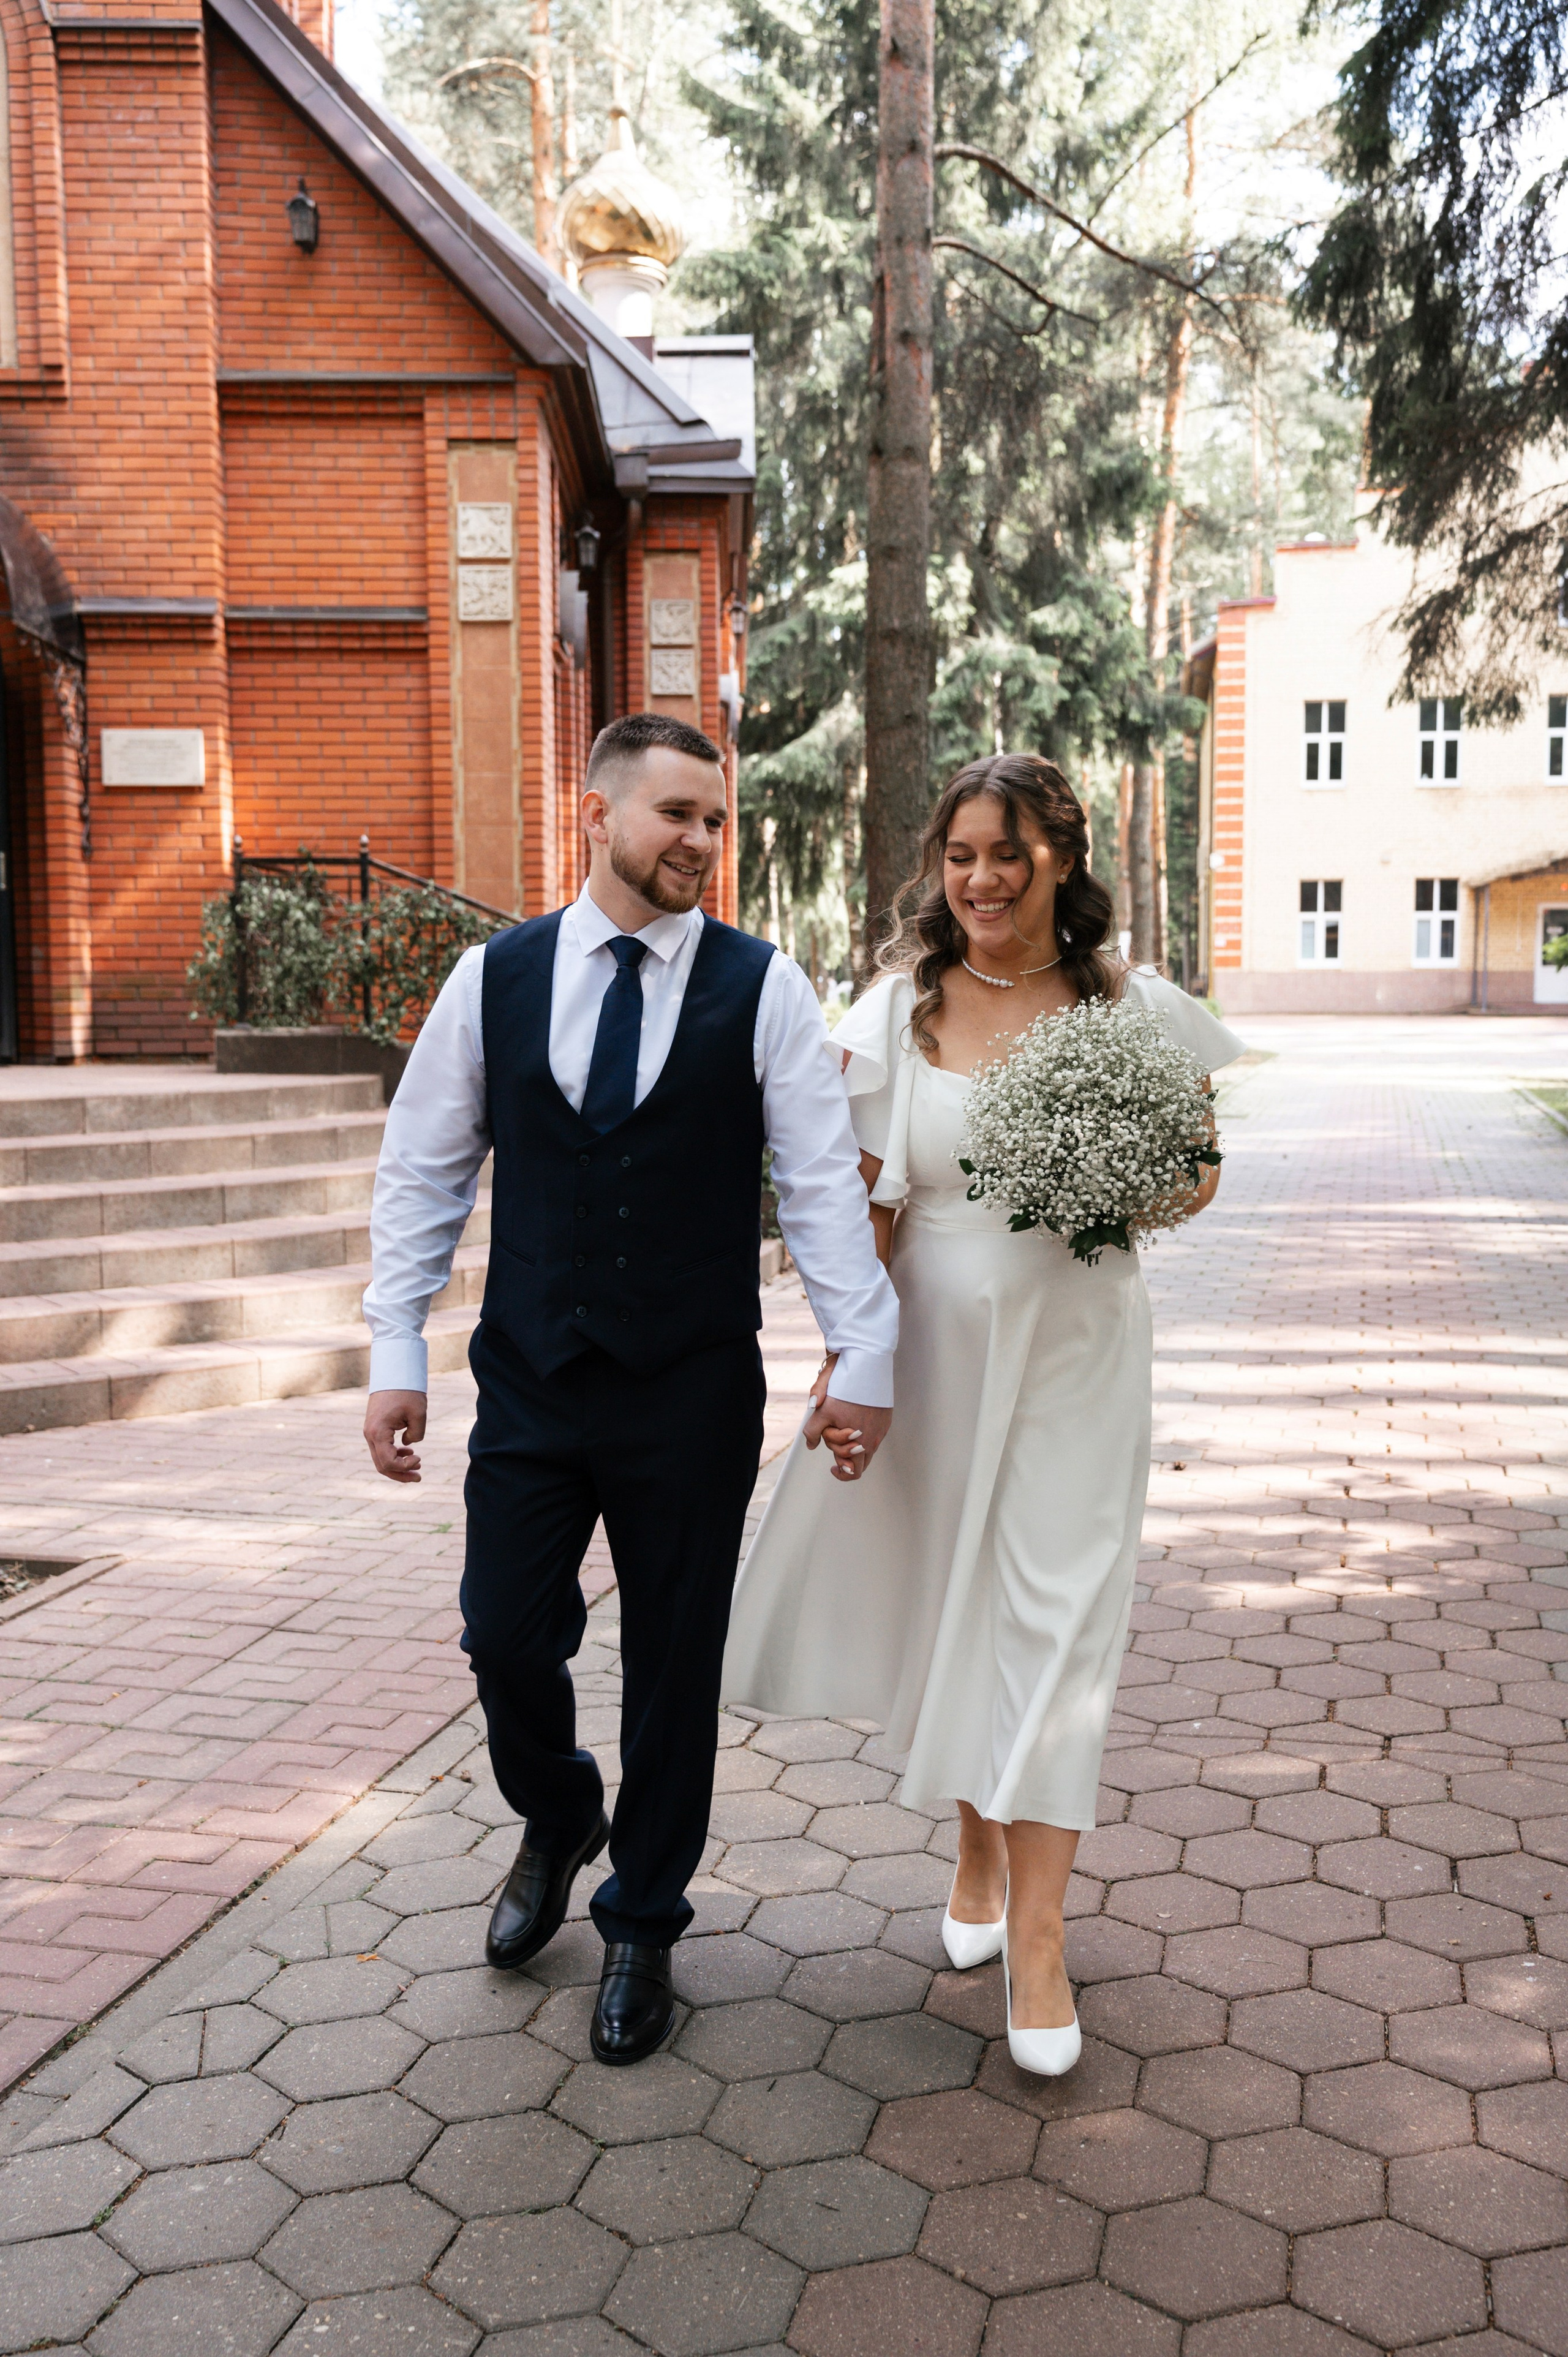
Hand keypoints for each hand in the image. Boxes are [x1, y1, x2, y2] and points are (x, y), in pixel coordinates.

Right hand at [364, 1389, 426, 1481]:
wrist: (394, 1372)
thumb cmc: (406, 1392)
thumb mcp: (418, 1414)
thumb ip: (417, 1434)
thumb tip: (409, 1445)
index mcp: (378, 1433)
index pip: (387, 1462)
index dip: (404, 1467)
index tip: (420, 1458)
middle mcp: (370, 1434)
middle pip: (381, 1465)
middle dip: (400, 1474)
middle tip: (419, 1477)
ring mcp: (370, 1431)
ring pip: (380, 1458)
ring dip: (398, 1465)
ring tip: (418, 1465)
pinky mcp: (374, 1427)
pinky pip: (381, 1448)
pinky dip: (393, 1454)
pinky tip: (409, 1452)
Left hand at [803, 1353, 892, 1481]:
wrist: (866, 1366)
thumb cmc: (844, 1388)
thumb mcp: (822, 1410)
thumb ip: (813, 1431)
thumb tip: (810, 1445)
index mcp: (859, 1443)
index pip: (853, 1471)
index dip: (840, 1470)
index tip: (832, 1467)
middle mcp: (873, 1439)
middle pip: (861, 1464)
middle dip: (845, 1459)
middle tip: (834, 1446)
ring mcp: (881, 1430)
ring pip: (868, 1450)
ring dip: (853, 1447)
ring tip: (841, 1432)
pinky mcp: (886, 1420)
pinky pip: (875, 1436)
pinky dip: (863, 1436)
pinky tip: (853, 1422)